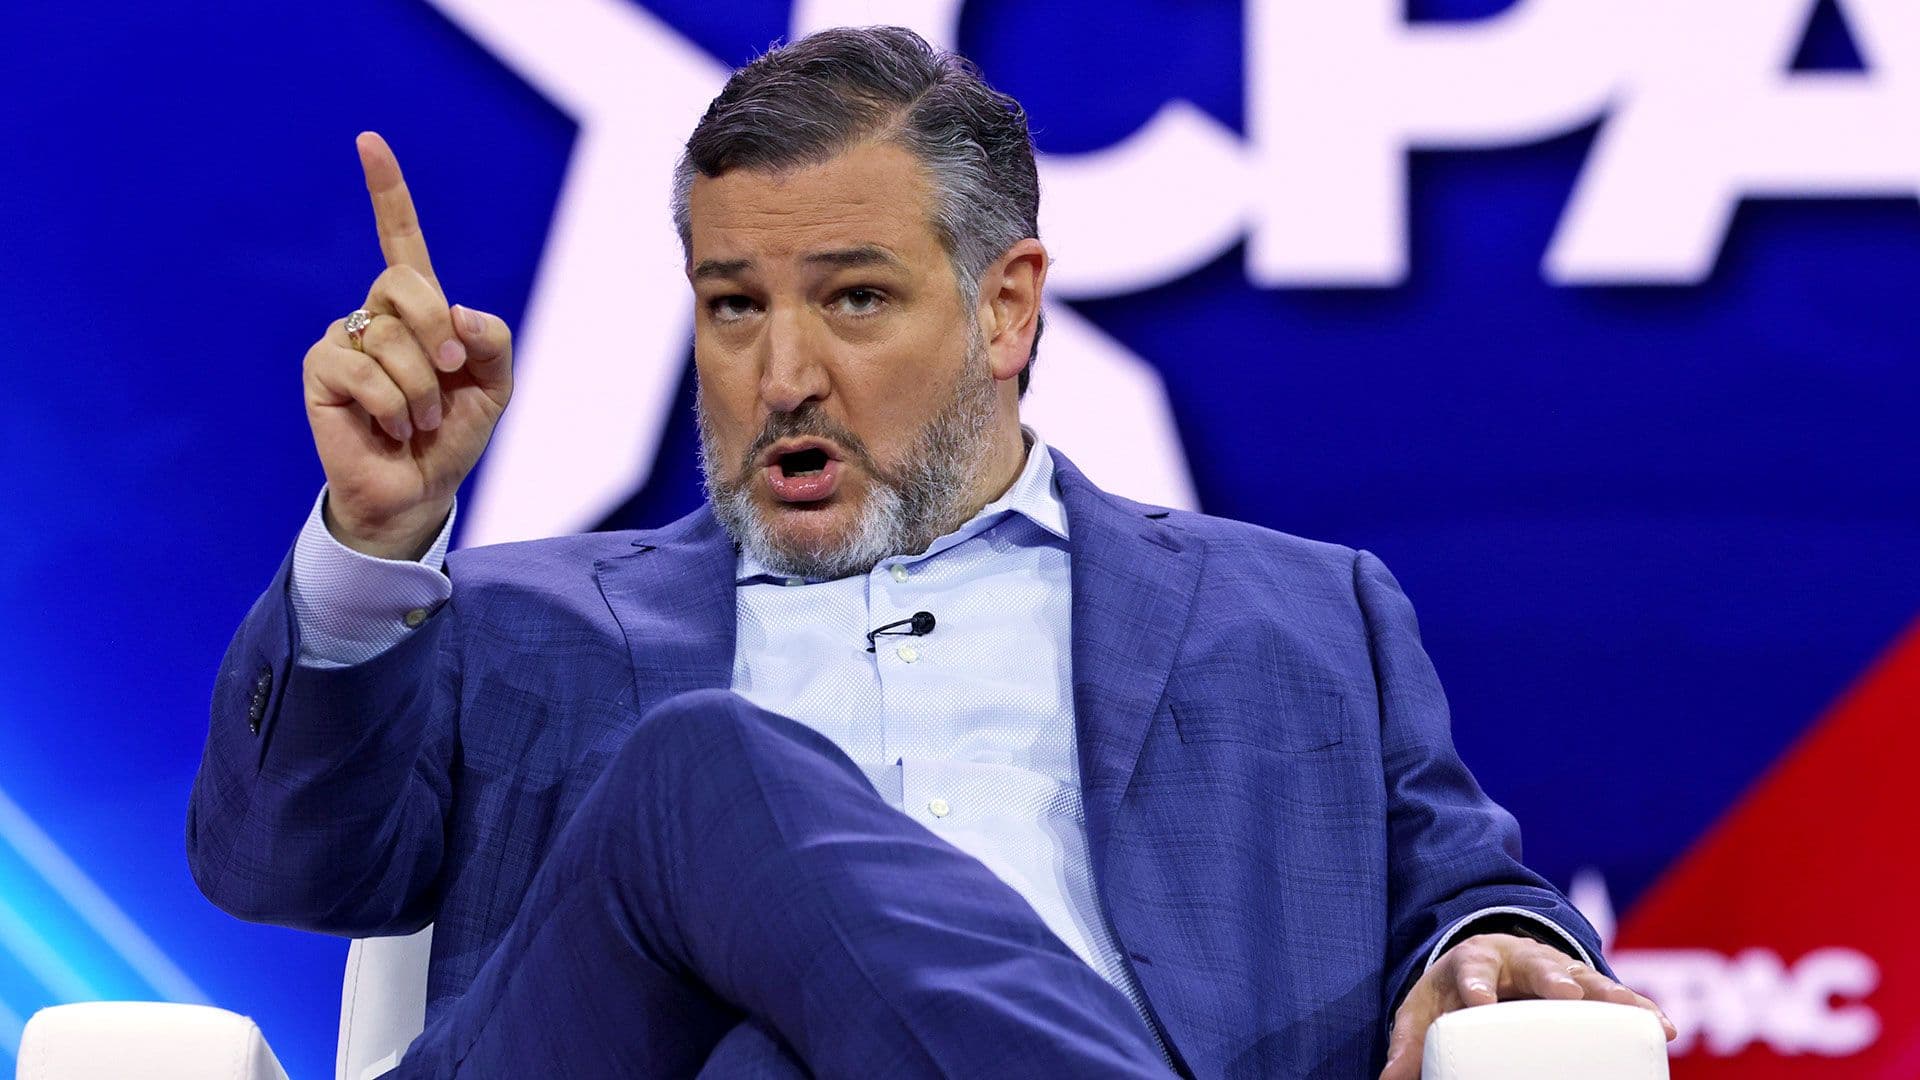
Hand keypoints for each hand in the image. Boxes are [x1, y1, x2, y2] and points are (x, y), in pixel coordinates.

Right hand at [302, 132, 513, 558]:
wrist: (420, 489)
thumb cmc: (451, 434)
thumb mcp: (494, 386)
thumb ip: (492, 341)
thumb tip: (458, 312)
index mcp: (419, 308)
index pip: (401, 239)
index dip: (386, 192)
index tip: (369, 141)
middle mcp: (376, 313)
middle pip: (408, 285)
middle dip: (439, 337)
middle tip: (447, 379)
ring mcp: (344, 339)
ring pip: (390, 339)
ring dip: (420, 390)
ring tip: (416, 419)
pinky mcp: (320, 371)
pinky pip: (363, 371)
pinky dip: (391, 407)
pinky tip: (388, 428)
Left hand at [1379, 933, 1675, 1079]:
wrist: (1483, 962)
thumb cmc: (1452, 993)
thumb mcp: (1425, 1012)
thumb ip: (1408, 1046)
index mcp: (1475, 962)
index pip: (1472, 968)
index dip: (1476, 984)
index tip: (1480, 1000)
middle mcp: (1521, 959)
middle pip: (1537, 964)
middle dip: (1551, 978)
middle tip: (1563, 992)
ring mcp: (1558, 969)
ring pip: (1586, 977)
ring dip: (1609, 994)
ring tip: (1636, 1015)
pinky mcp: (1586, 987)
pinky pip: (1616, 997)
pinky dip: (1640, 1009)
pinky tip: (1663, 1030)